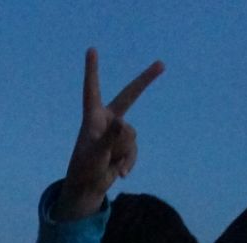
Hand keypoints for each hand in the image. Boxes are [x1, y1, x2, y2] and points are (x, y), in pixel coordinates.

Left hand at [54, 51, 163, 220]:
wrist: (88, 188)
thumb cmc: (85, 169)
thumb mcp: (96, 155)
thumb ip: (109, 139)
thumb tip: (123, 124)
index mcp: (93, 117)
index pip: (93, 89)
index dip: (92, 70)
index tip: (91, 50)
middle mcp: (107, 119)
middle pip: (130, 95)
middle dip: (146, 81)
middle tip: (162, 64)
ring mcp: (118, 131)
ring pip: (132, 135)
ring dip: (123, 153)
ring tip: (109, 163)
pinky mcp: (126, 144)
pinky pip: (135, 149)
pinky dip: (129, 162)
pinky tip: (120, 173)